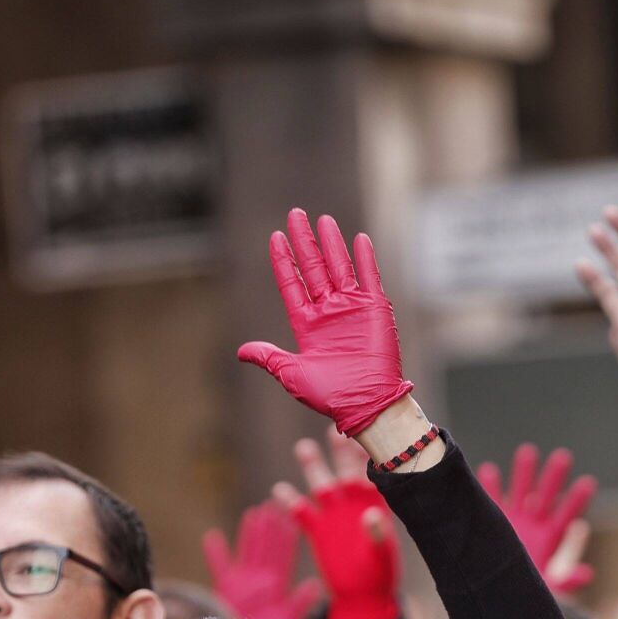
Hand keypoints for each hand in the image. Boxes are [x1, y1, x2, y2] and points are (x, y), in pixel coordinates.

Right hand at [204, 502, 323, 618]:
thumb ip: (300, 603)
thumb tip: (316, 584)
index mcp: (277, 585)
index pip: (284, 554)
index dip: (287, 535)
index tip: (292, 515)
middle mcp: (260, 579)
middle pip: (266, 546)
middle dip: (271, 525)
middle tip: (275, 502)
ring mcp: (241, 582)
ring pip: (246, 550)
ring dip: (250, 532)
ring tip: (255, 512)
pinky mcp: (224, 588)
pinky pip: (219, 567)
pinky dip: (216, 553)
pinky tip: (212, 536)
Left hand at [238, 210, 413, 436]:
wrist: (365, 404)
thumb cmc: (329, 395)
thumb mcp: (290, 374)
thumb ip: (268, 357)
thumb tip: (241, 352)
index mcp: (307, 324)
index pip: (293, 283)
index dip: (284, 261)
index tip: (275, 237)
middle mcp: (328, 312)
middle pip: (314, 268)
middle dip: (304, 241)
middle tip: (295, 214)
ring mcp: (352, 308)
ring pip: (340, 267)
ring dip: (331, 243)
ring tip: (323, 220)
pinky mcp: (376, 310)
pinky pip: (370, 278)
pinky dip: (365, 259)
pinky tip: (359, 239)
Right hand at [274, 427, 401, 618]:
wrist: (362, 596)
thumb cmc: (380, 574)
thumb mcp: (382, 557)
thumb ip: (378, 536)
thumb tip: (372, 515)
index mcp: (375, 504)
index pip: (373, 473)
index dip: (369, 455)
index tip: (366, 435)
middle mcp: (353, 503)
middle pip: (345, 469)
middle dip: (340, 450)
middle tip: (334, 428)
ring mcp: (333, 514)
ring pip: (321, 483)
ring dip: (313, 467)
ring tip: (304, 448)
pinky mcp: (316, 529)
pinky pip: (301, 512)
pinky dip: (291, 502)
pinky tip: (281, 490)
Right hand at [477, 443, 597, 593]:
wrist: (498, 593)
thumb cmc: (527, 592)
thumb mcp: (548, 588)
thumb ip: (567, 581)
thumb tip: (587, 574)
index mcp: (549, 538)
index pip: (566, 515)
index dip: (576, 501)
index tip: (588, 483)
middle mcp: (532, 524)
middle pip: (545, 497)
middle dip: (553, 478)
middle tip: (563, 457)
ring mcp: (512, 519)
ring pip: (519, 491)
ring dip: (523, 473)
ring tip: (527, 451)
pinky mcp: (491, 521)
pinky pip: (491, 500)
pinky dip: (489, 487)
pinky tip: (489, 471)